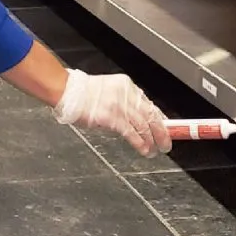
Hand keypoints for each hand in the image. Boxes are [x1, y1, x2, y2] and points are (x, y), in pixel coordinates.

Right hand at [54, 69, 170, 155]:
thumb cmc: (82, 93)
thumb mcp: (109, 90)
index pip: (149, 104)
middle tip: (167, 143)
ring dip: (152, 140)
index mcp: (126, 86)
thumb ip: (124, 101)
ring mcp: (119, 106)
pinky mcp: (112, 118)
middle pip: (151, 115)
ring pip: (143, 125)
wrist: (67, 91)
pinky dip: (140, 143)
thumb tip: (136, 119)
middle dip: (162, 131)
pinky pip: (131, 133)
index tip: (166, 128)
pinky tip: (144, 149)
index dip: (160, 118)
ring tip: (156, 149)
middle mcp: (126, 94)